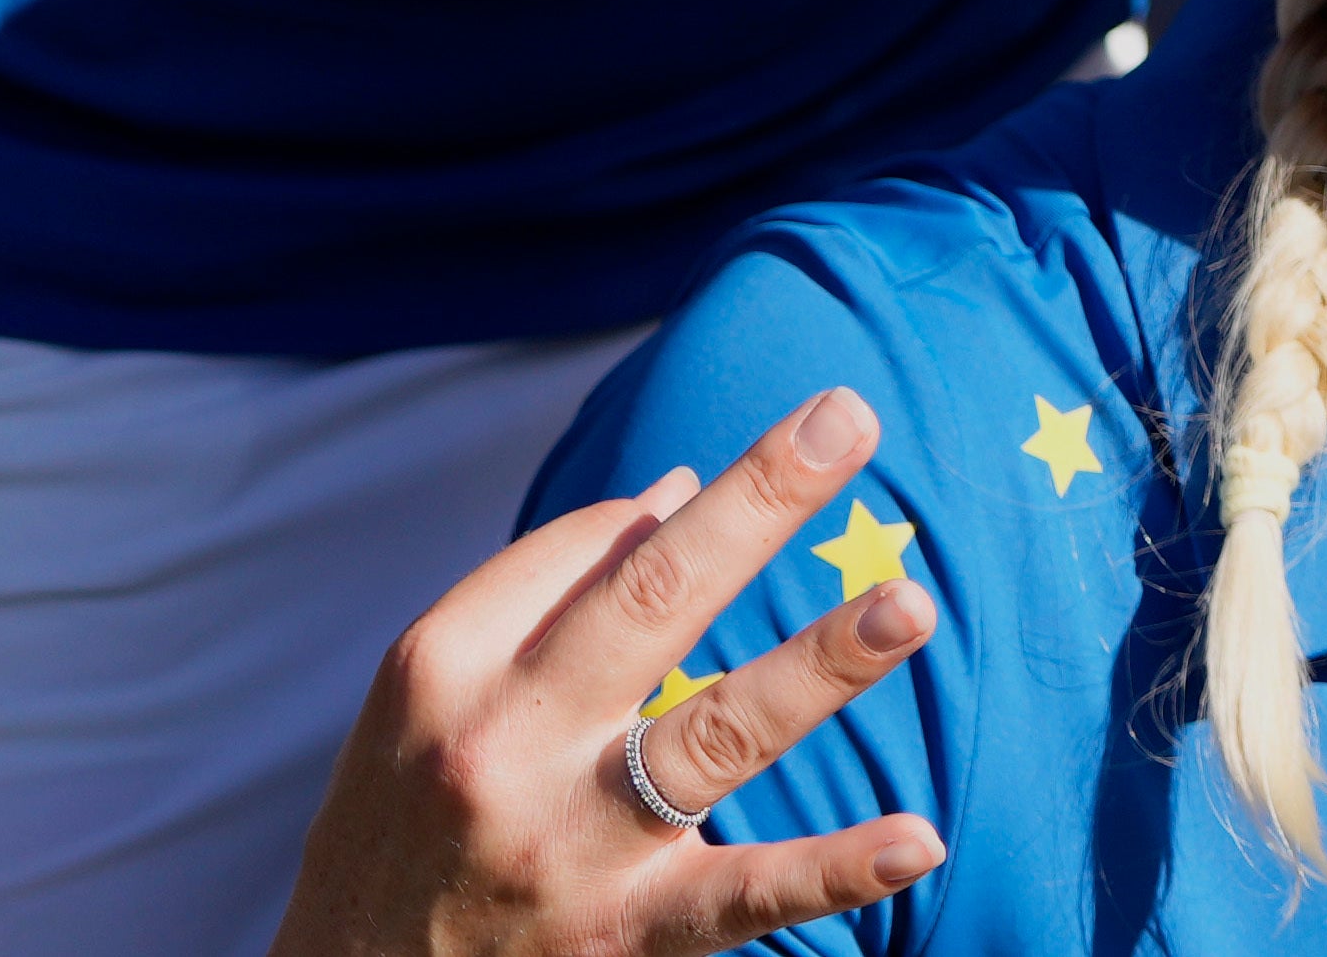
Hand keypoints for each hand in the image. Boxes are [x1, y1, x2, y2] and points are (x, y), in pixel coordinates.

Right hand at [261, 388, 940, 954]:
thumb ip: (545, 585)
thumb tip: (684, 490)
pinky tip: (918, 841)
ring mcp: (570, 845)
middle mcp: (504, 746)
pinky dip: (831, 873)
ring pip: (710, 739)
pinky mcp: (624, 934)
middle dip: (755, 507)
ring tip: (909, 606)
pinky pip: (740, 899)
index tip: (808, 440)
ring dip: (815, 669)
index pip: (594, 554)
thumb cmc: (408, 810)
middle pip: (648, 602)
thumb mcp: (428, 691)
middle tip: (851, 420)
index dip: (703, 504)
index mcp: (450, 668)